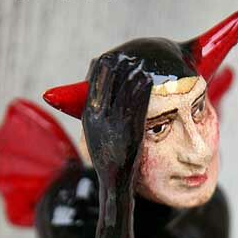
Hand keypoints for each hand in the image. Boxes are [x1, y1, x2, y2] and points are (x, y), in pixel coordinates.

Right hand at [82, 53, 152, 188]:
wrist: (114, 182)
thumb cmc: (108, 156)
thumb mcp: (96, 133)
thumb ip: (98, 113)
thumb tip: (101, 97)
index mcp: (89, 114)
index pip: (93, 79)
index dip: (105, 65)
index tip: (115, 57)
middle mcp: (99, 115)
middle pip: (109, 78)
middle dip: (121, 63)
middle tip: (132, 55)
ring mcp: (114, 122)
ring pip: (123, 87)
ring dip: (134, 72)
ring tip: (143, 63)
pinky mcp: (130, 130)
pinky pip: (136, 103)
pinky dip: (142, 89)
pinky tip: (148, 80)